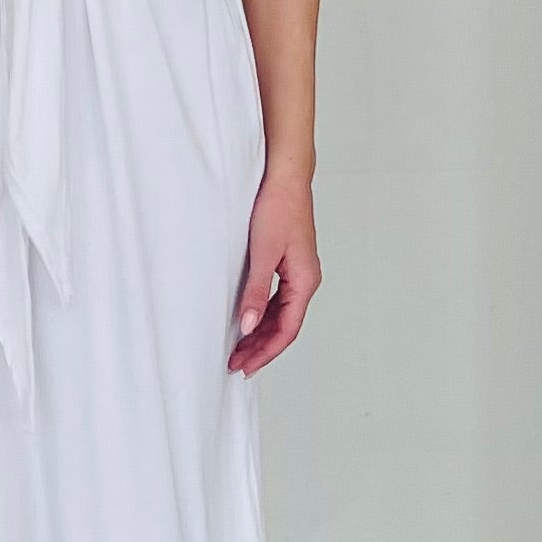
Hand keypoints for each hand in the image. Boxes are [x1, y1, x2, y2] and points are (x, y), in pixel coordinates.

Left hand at [229, 171, 318, 375]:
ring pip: (281, 314)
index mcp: (305, 281)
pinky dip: (262, 313)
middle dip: (260, 347)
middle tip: (235, 363)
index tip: (244, 366)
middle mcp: (305, 280)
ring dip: (260, 332)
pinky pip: (277, 298)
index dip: (265, 351)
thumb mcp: (261, 253)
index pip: (287, 329)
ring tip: (238, 348)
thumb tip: (247, 327)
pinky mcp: (288, 262)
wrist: (284, 176)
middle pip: (284, 325)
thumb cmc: (277, 207)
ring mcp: (298, 271)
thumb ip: (255, 293)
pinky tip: (247, 319)